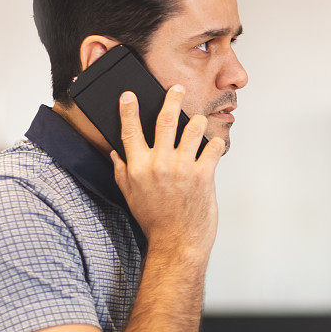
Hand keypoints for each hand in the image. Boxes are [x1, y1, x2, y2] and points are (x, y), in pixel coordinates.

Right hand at [110, 85, 225, 264]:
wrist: (177, 243)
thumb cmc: (154, 220)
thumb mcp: (130, 196)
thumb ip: (122, 171)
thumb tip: (115, 153)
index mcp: (137, 167)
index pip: (130, 130)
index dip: (128, 109)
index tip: (129, 94)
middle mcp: (159, 164)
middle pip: (165, 120)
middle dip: (172, 99)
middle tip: (177, 88)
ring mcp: (182, 168)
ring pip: (193, 129)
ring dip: (198, 122)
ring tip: (199, 122)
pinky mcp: (203, 175)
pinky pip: (214, 148)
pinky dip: (216, 143)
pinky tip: (215, 145)